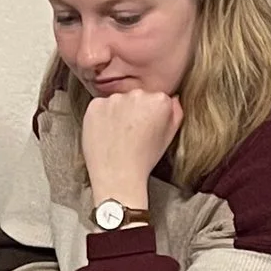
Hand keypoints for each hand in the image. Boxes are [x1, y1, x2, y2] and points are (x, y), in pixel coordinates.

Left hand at [79, 88, 181, 206]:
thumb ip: (175, 112)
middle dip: (134, 110)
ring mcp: (114, 99)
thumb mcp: (169, 137)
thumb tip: (173, 98)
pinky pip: (99, 106)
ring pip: (117, 101)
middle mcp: (137, 94)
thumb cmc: (144, 159)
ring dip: (117, 112)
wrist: (118, 175)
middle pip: (136, 96)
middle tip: (132, 132)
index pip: (156, 98)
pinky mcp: (95, 105)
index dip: (151, 114)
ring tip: (118, 135)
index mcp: (160, 100)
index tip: (147, 126)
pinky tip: (106, 133)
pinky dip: (101, 116)